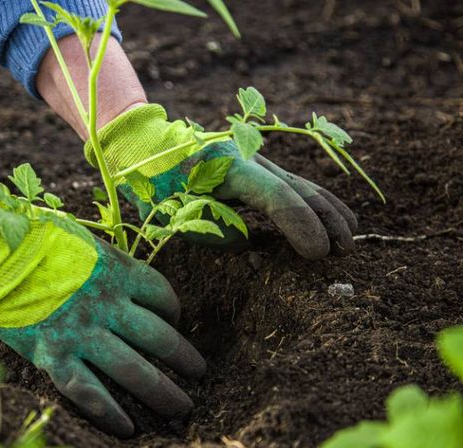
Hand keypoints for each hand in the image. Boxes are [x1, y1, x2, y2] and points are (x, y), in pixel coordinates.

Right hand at [0, 211, 204, 436]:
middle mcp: (107, 304)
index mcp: (117, 270)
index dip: (174, 312)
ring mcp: (82, 333)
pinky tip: (129, 428)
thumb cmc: (32, 239)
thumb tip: (121, 277)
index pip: (162, 295)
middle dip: (185, 359)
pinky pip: (90, 392)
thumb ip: (105, 262)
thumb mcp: (82, 241)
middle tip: (199, 373)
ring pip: (134, 370)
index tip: (174, 322)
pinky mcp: (54, 355)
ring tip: (182, 408)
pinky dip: (112, 413)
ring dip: (163, 392)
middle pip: (159, 338)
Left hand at [87, 104, 357, 258]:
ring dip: (328, 209)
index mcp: (228, 167)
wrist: (145, 144)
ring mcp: (254, 159)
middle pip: (298, 189)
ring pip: (301, 183)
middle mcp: (249, 158)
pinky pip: (291, 184)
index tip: (317, 254)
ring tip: (350, 236)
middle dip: (325, 220)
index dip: (302, 226)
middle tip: (344, 251)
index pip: (277, 198)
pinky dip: (314, 201)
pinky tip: (332, 215)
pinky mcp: (254, 166)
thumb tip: (246, 240)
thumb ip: (211, 229)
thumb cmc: (154, 182)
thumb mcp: (172, 211)